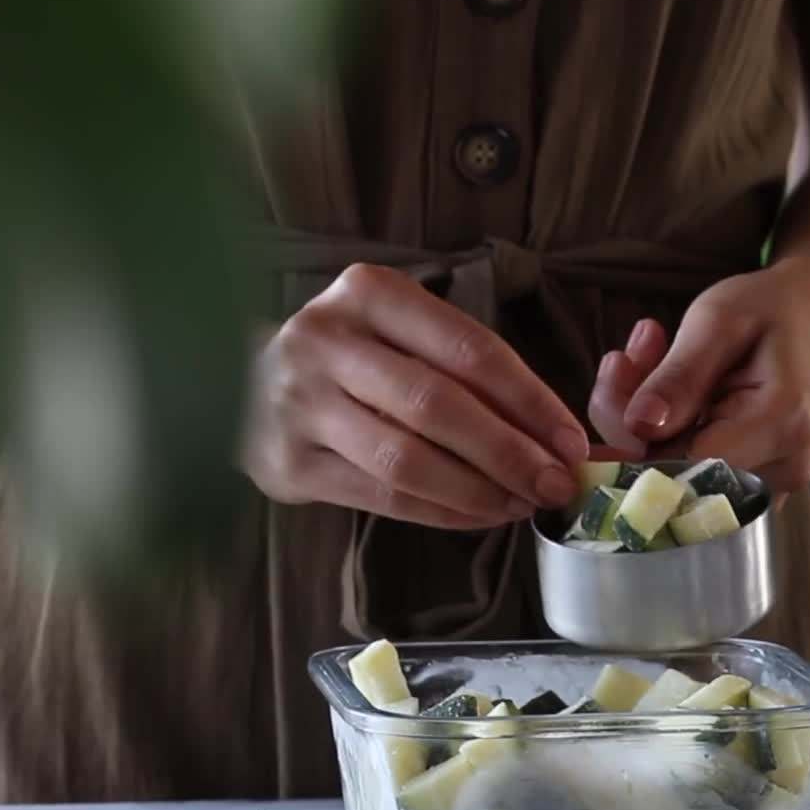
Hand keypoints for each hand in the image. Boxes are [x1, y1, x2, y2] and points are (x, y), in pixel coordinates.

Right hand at [244, 263, 586, 528]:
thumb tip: (552, 434)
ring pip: (407, 460)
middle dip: (510, 452)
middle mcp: (326, 341)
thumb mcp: (400, 329)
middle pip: (438, 406)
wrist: (238, 381)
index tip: (571, 441)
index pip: (469, 350)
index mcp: (369, 293)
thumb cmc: (351, 354)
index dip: (530, 401)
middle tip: (555, 484)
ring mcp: (299, 404)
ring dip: (478, 490)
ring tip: (522, 504)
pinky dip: (442, 512)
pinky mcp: (288, 463)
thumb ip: (464, 366)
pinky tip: (480, 516)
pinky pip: (382, 497)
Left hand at [595, 260, 809, 493]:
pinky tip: (664, 392)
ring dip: (642, 427)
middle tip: (626, 358)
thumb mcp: (717, 320)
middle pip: (675, 473)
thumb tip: (639, 427)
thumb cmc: (769, 309)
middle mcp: (784, 467)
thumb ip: (680, 376)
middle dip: (632, 422)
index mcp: (783, 422)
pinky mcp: (755, 488)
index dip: (635, 441)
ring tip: (649, 359)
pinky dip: (662, 437)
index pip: (688, 464)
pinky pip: (688, 475)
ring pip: (673, 476)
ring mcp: (773, 485)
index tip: (614, 386)